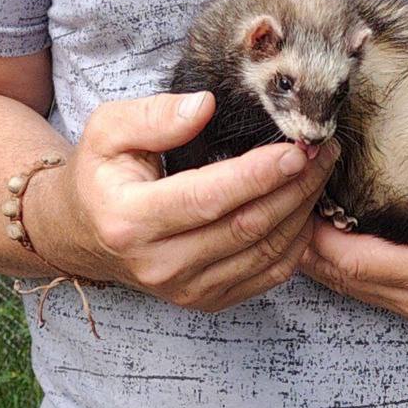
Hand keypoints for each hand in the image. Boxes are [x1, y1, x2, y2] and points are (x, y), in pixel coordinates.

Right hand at [25, 91, 336, 311]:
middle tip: (325, 150)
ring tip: (322, 170)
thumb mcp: (107, 130)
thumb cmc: (102, 173)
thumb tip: (204, 106)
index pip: (208, 198)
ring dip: (303, 209)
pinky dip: (296, 240)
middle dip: (296, 186)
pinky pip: (268, 274)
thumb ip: (153, 116)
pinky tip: (306, 206)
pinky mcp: (207, 301)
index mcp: (130, 220)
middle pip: (246, 227)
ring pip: (265, 252)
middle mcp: (159, 264)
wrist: (83, 233)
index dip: (258, 175)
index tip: (297, 149)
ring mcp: (185, 289)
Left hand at [300, 135, 407, 336]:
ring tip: (294, 215)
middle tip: (276, 202)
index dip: (316, 234)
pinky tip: (335, 237)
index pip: (356, 261)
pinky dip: (348, 265)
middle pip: (344, 278)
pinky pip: (375, 289)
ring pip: (356, 288)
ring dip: (323, 257)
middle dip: (306, 245)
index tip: (291, 197)